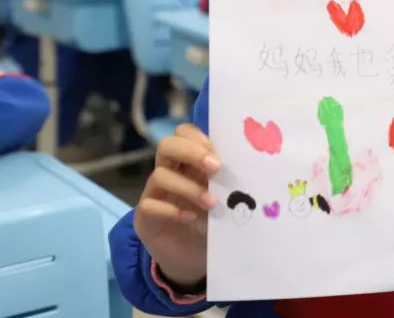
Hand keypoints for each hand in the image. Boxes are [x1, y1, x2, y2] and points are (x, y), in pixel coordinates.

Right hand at [134, 124, 220, 288]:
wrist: (195, 260)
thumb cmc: (213, 224)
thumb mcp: (225, 199)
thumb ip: (228, 181)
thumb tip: (249, 164)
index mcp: (189, 163)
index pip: (184, 133)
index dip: (199, 139)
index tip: (220, 155)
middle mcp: (170, 173)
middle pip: (166, 146)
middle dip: (191, 152)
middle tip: (215, 168)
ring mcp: (155, 195)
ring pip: (159, 175)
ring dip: (188, 187)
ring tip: (211, 203)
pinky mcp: (144, 219)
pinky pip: (149, 205)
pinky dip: (170, 210)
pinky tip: (189, 217)